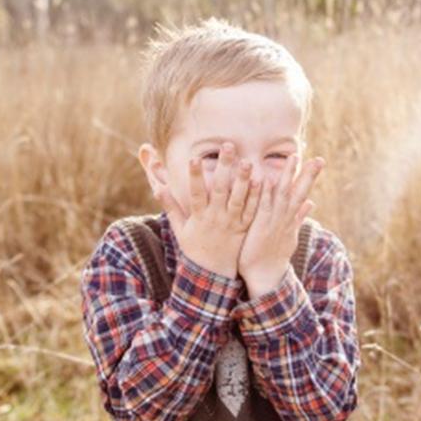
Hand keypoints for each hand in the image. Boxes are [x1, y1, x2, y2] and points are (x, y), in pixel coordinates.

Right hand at [154, 142, 259, 278]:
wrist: (212, 274)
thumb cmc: (194, 248)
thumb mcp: (179, 229)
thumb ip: (170, 207)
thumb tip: (157, 187)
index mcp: (199, 217)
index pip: (195, 192)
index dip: (194, 176)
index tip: (194, 158)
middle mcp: (216, 218)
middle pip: (220, 189)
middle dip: (223, 167)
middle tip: (228, 146)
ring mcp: (231, 223)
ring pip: (239, 198)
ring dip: (243, 179)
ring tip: (247, 161)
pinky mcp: (244, 228)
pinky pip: (252, 211)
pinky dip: (257, 197)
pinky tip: (262, 180)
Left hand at [238, 153, 324, 296]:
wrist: (265, 276)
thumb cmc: (274, 255)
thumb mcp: (290, 234)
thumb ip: (299, 217)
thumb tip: (311, 202)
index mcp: (291, 219)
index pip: (302, 194)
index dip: (309, 177)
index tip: (317, 160)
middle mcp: (285, 219)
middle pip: (299, 192)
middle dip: (308, 174)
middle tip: (319, 158)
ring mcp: (274, 222)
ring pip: (283, 195)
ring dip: (288, 176)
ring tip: (293, 158)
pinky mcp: (260, 227)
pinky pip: (263, 206)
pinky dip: (266, 193)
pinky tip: (268, 179)